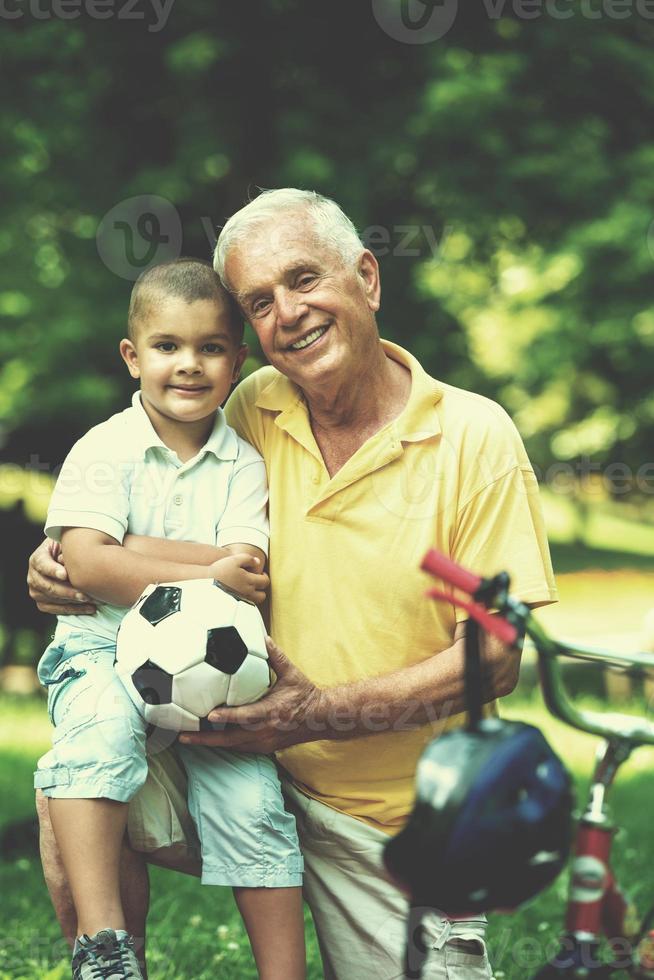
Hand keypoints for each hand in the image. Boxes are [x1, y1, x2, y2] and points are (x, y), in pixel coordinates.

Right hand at [27, 538, 96, 615]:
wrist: (63, 560)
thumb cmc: (68, 551)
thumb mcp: (66, 545)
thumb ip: (67, 553)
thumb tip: (68, 564)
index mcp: (37, 559)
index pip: (42, 564)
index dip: (53, 570)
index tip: (65, 575)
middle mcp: (33, 576)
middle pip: (48, 586)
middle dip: (68, 592)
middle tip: (84, 594)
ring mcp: (36, 591)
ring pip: (53, 599)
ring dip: (73, 602)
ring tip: (91, 600)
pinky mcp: (42, 603)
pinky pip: (56, 609)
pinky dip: (74, 609)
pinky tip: (89, 608)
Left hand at [179, 637, 324, 752]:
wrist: (321, 719)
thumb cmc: (305, 695)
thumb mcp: (292, 673)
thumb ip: (276, 656)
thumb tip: (263, 636)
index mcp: (271, 712)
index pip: (246, 715)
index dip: (228, 715)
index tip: (209, 714)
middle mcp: (265, 731)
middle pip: (230, 739)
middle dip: (205, 739)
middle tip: (183, 735)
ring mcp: (264, 742)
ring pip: (232, 746)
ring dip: (210, 743)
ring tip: (188, 738)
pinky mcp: (264, 748)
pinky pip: (239, 748)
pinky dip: (223, 744)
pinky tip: (209, 740)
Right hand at [210, 553, 268, 604]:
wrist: (205, 583)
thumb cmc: (220, 570)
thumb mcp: (234, 559)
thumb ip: (248, 559)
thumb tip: (258, 561)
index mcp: (249, 581)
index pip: (265, 582)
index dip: (265, 577)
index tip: (260, 573)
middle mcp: (247, 592)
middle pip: (262, 595)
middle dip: (261, 589)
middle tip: (256, 582)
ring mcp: (240, 600)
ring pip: (254, 602)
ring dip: (255, 595)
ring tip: (248, 588)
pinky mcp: (233, 605)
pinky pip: (244, 605)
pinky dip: (246, 600)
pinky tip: (239, 593)